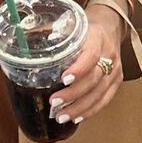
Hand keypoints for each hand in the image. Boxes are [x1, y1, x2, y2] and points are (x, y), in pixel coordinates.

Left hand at [47, 4, 124, 125]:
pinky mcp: (117, 81)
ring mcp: (115, 70)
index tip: (63, 79)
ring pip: (99, 93)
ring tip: (62, 116)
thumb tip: (24, 43)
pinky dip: (91, 110)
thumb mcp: (71, 25)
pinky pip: (105, 99)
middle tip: (54, 102)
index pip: (91, 56)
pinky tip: (78, 117)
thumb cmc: (86, 28)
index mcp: (96, 39)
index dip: (79, 69)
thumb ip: (51, 34)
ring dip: (80, 107)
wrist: (110, 26)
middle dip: (73, 94)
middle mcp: (109, 55)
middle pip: (94, 79)